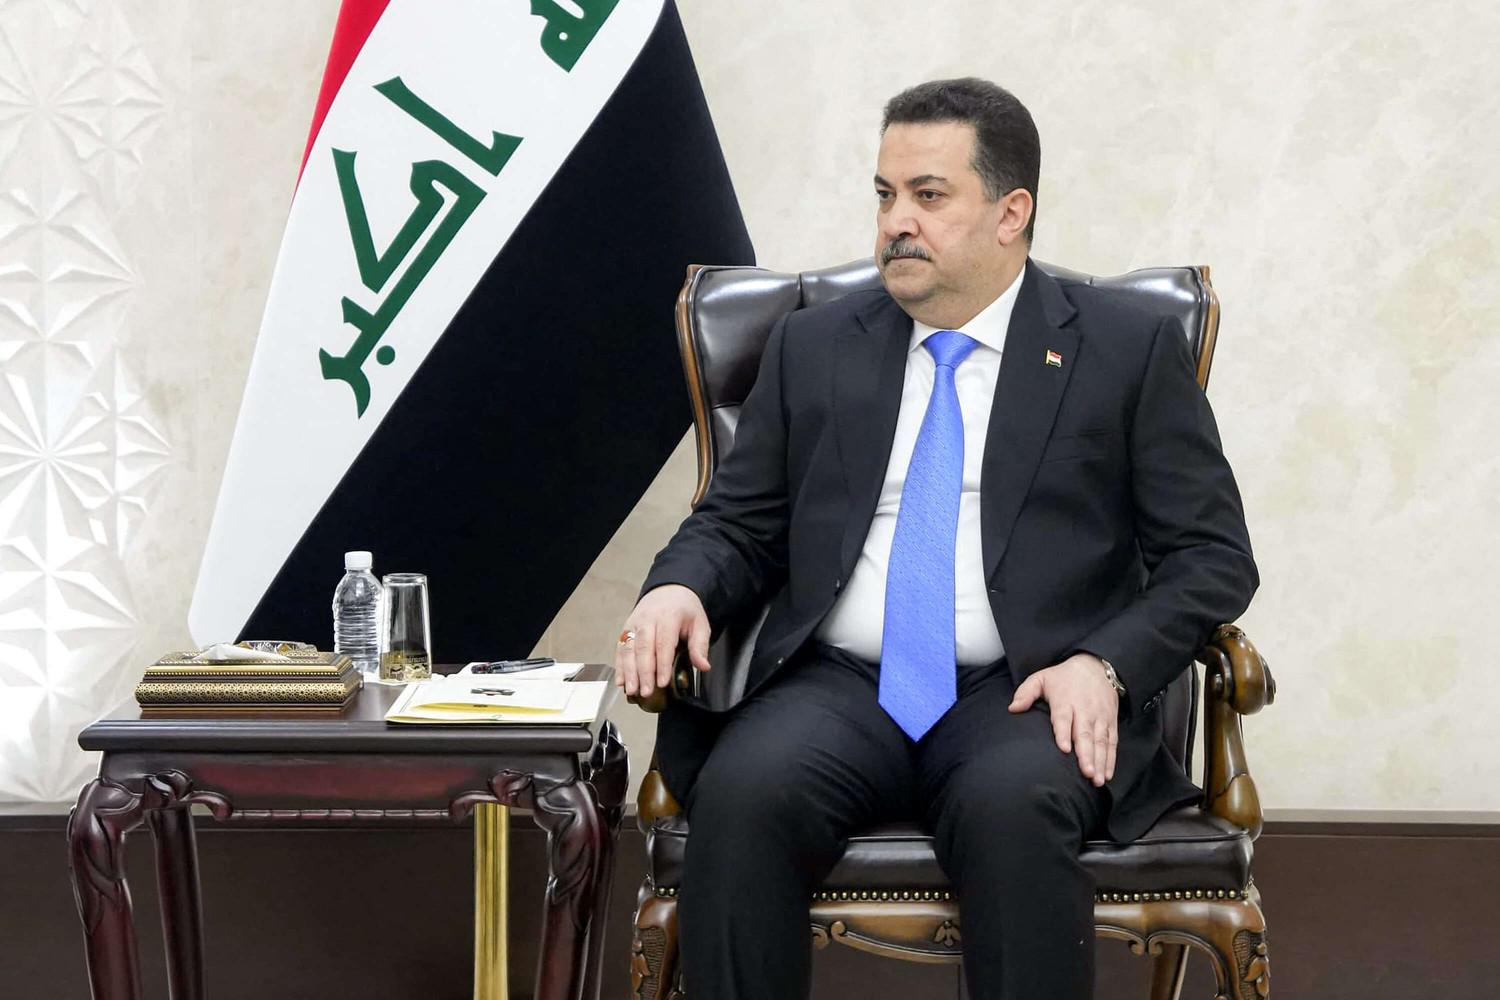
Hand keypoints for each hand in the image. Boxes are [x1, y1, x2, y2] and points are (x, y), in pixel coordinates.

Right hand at [613, 584, 711, 697]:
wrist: (668, 590)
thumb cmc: (685, 610)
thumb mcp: (700, 624)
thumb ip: (700, 646)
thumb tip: (704, 667)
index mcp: (668, 617)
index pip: (664, 644)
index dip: (662, 665)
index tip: (663, 683)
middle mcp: (648, 619)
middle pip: (643, 648)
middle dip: (644, 672)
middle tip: (646, 692)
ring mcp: (634, 624)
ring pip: (628, 649)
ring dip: (629, 672)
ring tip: (632, 690)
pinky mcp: (626, 628)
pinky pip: (621, 648)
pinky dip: (619, 666)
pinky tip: (621, 681)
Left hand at [1007, 653, 1118, 786]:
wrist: (1096, 665)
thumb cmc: (1063, 676)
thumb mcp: (1042, 678)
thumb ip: (1025, 692)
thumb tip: (1012, 708)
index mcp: (1065, 701)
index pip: (1064, 718)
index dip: (1064, 733)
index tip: (1064, 748)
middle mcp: (1085, 710)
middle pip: (1085, 734)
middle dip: (1086, 754)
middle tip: (1086, 772)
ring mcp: (1100, 717)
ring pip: (1101, 741)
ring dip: (1100, 761)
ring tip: (1097, 779)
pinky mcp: (1110, 722)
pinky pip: (1112, 743)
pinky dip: (1111, 759)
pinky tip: (1107, 775)